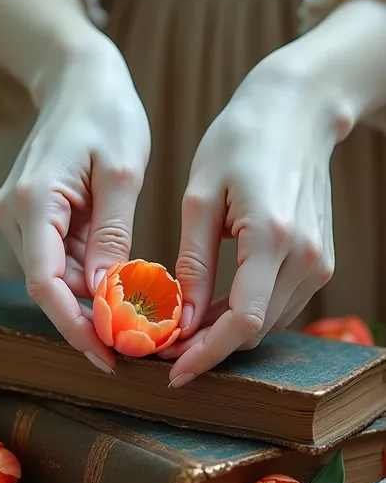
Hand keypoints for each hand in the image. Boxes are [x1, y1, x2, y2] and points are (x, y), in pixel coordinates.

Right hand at [0, 33, 150, 372]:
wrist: (81, 79)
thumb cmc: (107, 114)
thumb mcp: (122, 173)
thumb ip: (112, 235)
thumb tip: (107, 293)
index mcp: (34, 201)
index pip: (46, 284)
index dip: (75, 326)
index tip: (110, 354)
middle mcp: (16, 213)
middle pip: (49, 287)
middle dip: (89, 321)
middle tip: (137, 346)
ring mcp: (21, 214)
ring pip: (55, 276)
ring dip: (92, 301)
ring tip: (139, 321)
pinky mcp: (36, 214)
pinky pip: (60, 257)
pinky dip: (89, 277)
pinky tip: (122, 286)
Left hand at [162, 56, 346, 385]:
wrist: (297, 112)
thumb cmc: (241, 140)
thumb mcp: (201, 197)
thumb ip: (193, 263)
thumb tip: (183, 318)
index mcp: (272, 238)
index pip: (242, 322)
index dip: (206, 354)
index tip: (172, 371)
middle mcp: (305, 257)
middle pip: (256, 329)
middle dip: (209, 347)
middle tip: (164, 347)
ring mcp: (318, 261)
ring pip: (268, 322)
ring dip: (226, 333)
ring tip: (182, 330)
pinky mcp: (319, 258)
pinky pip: (279, 302)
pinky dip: (245, 313)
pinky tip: (214, 307)